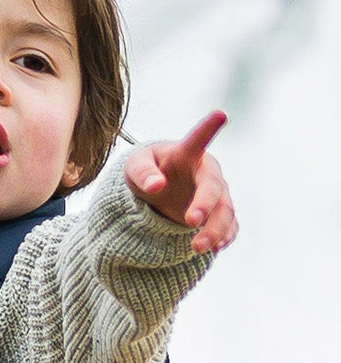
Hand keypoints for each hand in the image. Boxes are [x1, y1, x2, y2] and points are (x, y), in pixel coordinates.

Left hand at [127, 110, 237, 253]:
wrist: (159, 186)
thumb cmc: (147, 170)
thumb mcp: (134, 168)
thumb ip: (143, 173)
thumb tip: (157, 186)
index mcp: (187, 154)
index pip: (197, 140)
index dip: (208, 128)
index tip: (220, 114)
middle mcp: (206, 173)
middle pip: (213, 188)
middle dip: (205, 205)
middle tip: (191, 221)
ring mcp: (215, 194)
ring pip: (224, 211)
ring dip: (214, 229)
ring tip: (198, 248)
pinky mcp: (216, 213)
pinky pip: (229, 225)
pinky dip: (224, 236)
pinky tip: (216, 248)